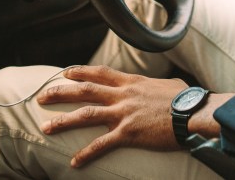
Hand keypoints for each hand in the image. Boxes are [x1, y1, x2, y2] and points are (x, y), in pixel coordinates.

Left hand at [37, 65, 187, 167]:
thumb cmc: (185, 99)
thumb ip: (154, 85)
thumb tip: (156, 86)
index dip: (80, 72)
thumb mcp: (167, 84)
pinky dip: (86, 154)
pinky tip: (74, 162)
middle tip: (42, 97)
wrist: (192, 112)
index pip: (99, 73)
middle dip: (61, 93)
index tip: (64, 74)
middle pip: (85, 90)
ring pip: (86, 114)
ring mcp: (124, 113)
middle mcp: (123, 95)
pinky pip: (102, 144)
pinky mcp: (129, 133)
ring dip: (64, 121)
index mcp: (131, 82)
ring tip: (46, 128)